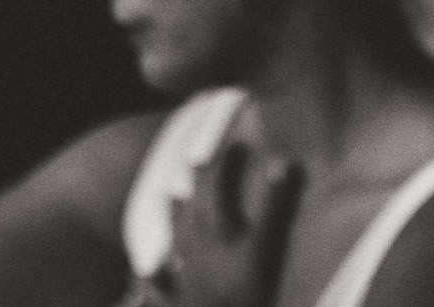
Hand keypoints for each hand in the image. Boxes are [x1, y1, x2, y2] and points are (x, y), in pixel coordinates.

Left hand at [164, 139, 300, 306]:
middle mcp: (197, 253)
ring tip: (170, 198)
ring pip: (175, 242)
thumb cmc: (244, 300)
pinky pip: (159, 291)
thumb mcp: (267, 252)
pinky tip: (146, 272)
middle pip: (194, 210)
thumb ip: (278, 206)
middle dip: (199, 184)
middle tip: (198, 163)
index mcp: (219, 234)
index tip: (241, 144)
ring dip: (175, 218)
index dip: (230, 163)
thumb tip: (287, 161)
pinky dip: (153, 278)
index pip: (221, 187)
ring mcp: (184, 283)